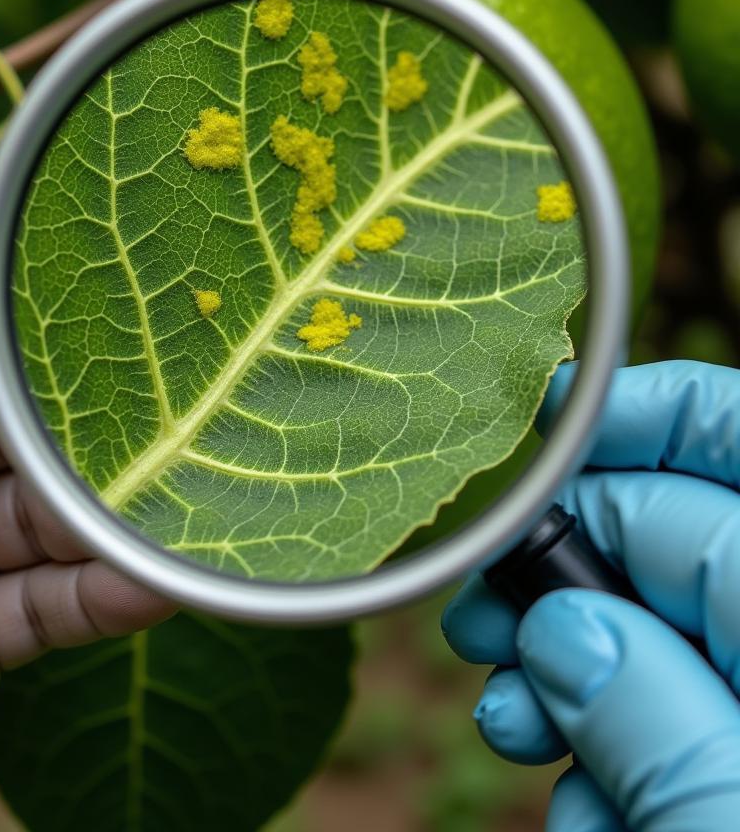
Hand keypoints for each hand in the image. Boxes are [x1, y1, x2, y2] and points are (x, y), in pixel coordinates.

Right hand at [442, 360, 739, 830]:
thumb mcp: (728, 827)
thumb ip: (657, 723)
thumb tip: (564, 631)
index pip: (731, 456)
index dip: (642, 413)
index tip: (547, 407)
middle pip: (673, 535)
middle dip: (562, 569)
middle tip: (482, 625)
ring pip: (655, 629)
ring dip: (564, 672)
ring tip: (515, 725)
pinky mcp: (728, 751)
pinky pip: (664, 710)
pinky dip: (604, 747)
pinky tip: (589, 803)